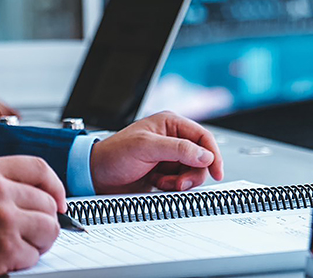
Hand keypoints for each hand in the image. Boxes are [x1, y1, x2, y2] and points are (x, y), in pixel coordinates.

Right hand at [0, 156, 65, 277]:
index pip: (39, 168)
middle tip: (28, 232)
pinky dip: (23, 261)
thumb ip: (1, 181)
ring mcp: (2, 218)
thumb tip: (41, 193)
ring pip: (48, 229)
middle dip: (43, 221)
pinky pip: (35, 254)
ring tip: (16, 245)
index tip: (58, 200)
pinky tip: (4, 258)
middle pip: (47, 202)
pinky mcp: (5, 247)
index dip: (55, 186)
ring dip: (37, 242)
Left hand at [89, 111, 223, 194]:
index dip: (212, 154)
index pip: (202, 137)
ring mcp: (169, 157)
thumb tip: (204, 155)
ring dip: (180, 182)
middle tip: (177, 183)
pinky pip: (181, 183)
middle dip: (191, 173)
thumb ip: (177, 149)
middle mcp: (172, 139)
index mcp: (169, 124)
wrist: (96, 175)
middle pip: (201, 158)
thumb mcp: (146, 148)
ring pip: (192, 173)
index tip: (216, 172)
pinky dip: (172, 187)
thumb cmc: (114, 154)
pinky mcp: (165, 174)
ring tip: (161, 182)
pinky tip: (157, 184)